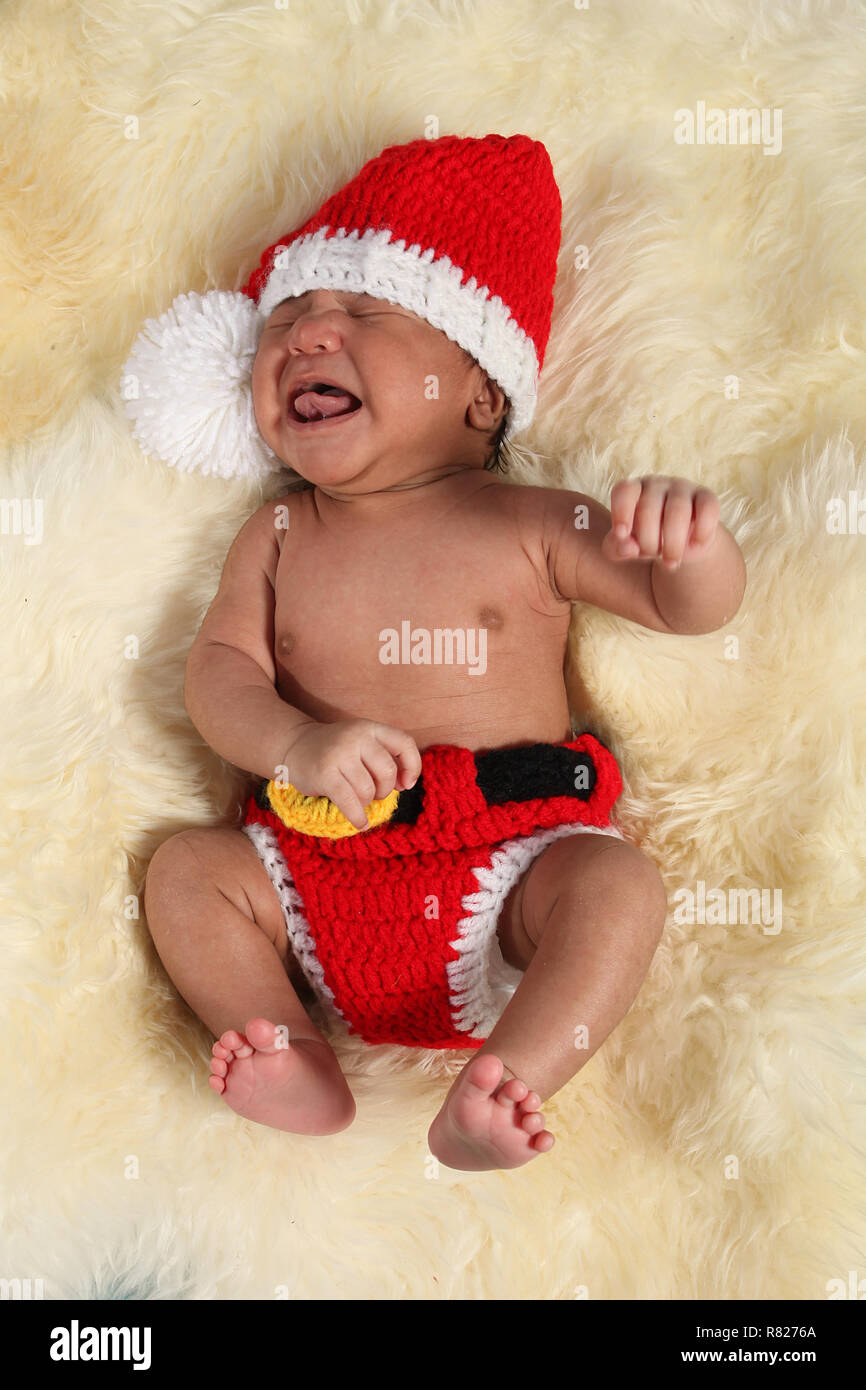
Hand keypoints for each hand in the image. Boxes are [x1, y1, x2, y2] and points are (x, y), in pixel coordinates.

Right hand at [277, 718, 421, 830]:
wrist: (294, 746)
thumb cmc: (336, 751)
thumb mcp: (362, 743)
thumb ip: (384, 757)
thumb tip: (406, 784)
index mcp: (370, 728)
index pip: (404, 743)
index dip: (412, 766)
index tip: (406, 784)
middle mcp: (356, 737)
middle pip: (387, 772)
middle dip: (384, 790)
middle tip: (373, 793)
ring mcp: (339, 755)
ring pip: (368, 790)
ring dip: (366, 802)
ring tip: (356, 799)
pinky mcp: (325, 775)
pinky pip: (351, 803)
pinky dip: (358, 817)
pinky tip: (360, 823)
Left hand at [602, 476, 721, 569]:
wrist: (681, 545)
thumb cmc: (646, 540)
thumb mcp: (626, 548)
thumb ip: (617, 548)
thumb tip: (627, 546)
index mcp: (633, 491)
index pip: (624, 490)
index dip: (621, 512)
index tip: (622, 534)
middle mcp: (656, 484)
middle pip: (648, 509)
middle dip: (648, 541)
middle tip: (653, 555)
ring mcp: (682, 488)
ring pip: (677, 511)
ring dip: (673, 544)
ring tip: (671, 562)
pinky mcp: (706, 497)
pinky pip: (707, 509)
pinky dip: (701, 532)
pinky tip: (695, 545)